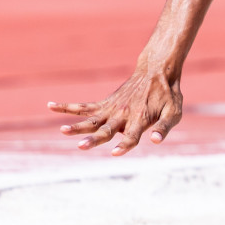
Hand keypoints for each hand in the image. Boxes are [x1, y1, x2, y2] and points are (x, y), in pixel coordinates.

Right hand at [48, 63, 181, 155]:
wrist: (157, 71)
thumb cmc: (167, 96)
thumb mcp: (173, 112)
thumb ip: (164, 127)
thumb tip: (155, 141)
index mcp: (140, 119)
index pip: (131, 137)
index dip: (124, 145)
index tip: (115, 153)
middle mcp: (123, 115)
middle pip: (105, 130)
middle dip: (93, 140)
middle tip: (80, 146)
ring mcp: (112, 109)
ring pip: (90, 119)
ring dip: (76, 125)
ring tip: (62, 131)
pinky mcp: (105, 104)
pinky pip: (83, 106)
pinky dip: (67, 106)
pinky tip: (50, 106)